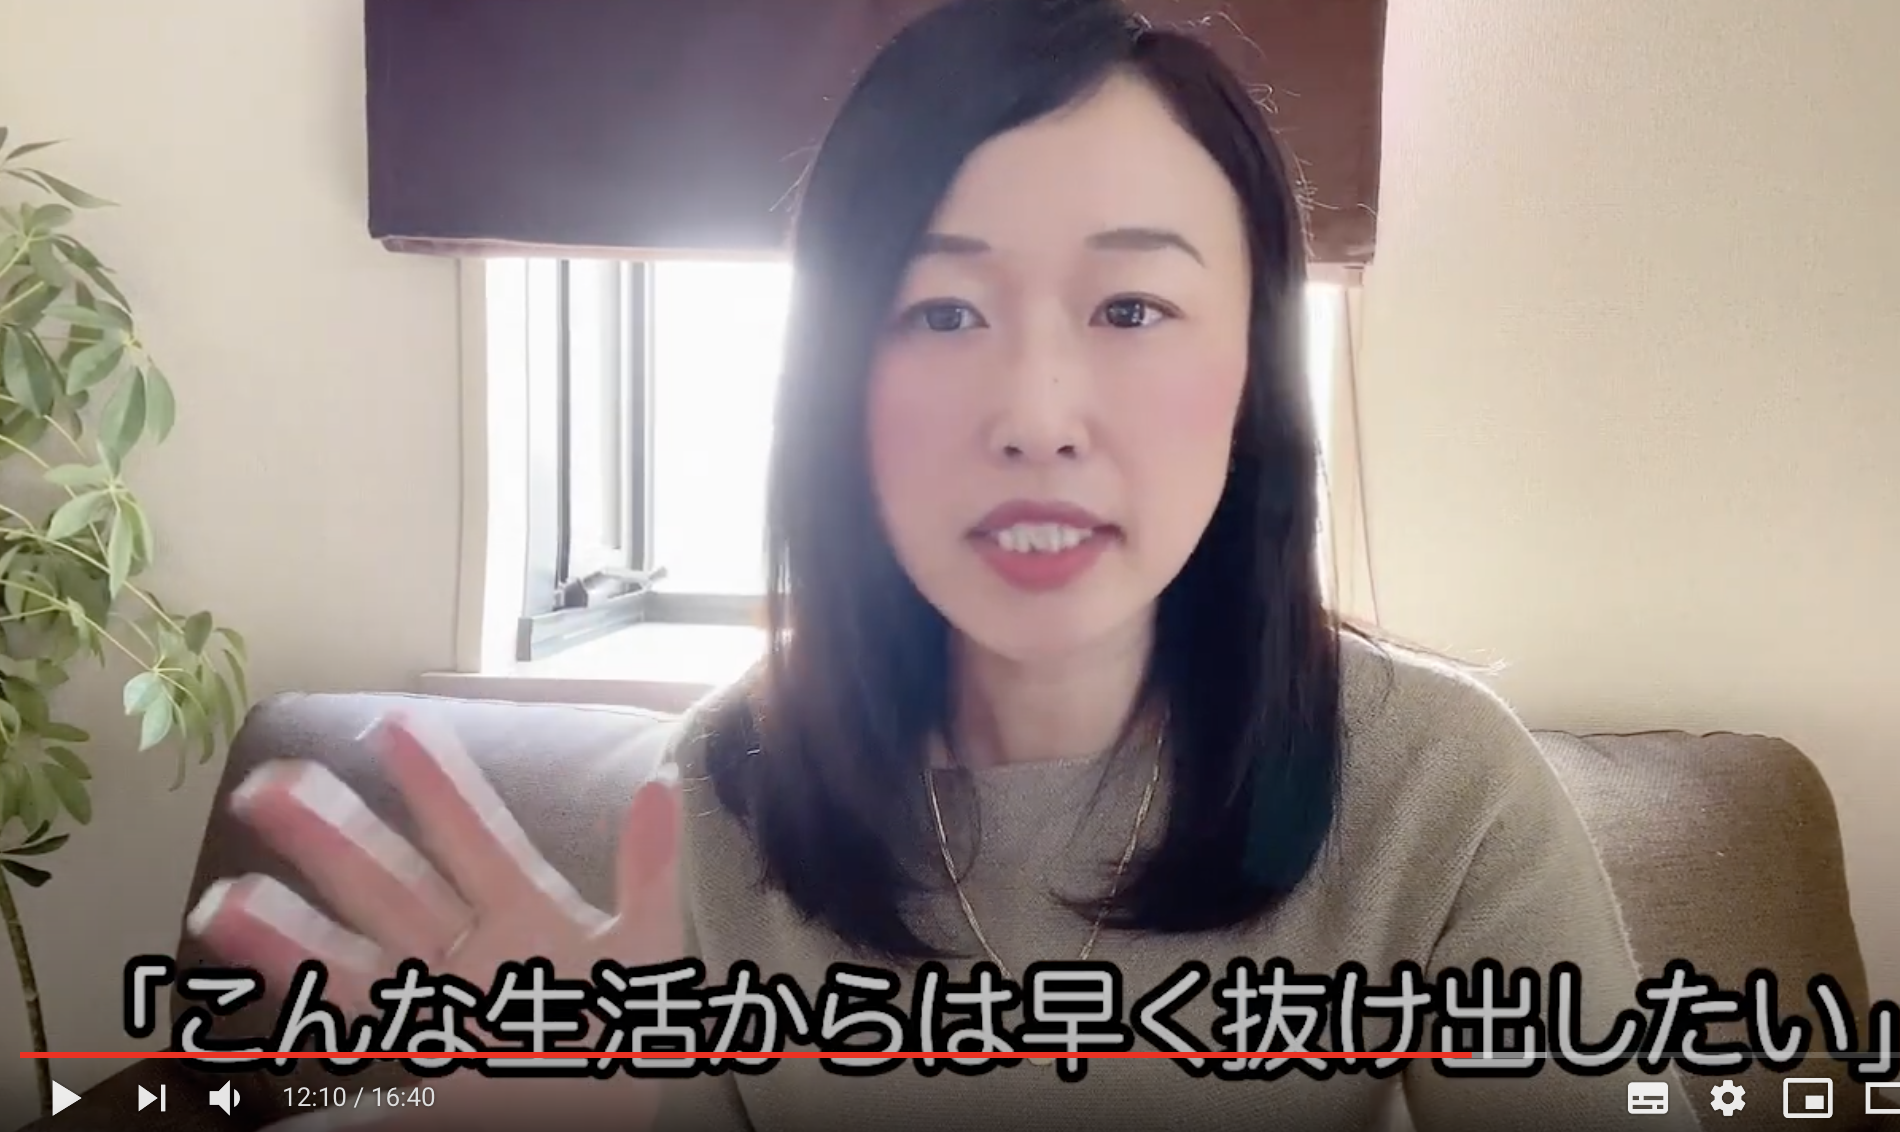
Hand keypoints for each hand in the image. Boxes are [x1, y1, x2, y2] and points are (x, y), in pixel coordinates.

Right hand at [185, 710, 682, 1129]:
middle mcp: (461, 955)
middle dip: (331, 838)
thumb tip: (662, 783)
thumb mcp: (646, 950)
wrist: (608, 1110)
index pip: (470, 835)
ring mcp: (431, 1013)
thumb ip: (648, 874)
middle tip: (269, 785)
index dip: (436, 782)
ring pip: (351, 968)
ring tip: (225, 902)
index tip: (393, 721)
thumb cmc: (624, 1029)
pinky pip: (363, 1057)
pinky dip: (313, 1042)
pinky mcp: (420, 1073)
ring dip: (289, 937)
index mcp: (519, 915)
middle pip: (388, 889)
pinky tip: (255, 1024)